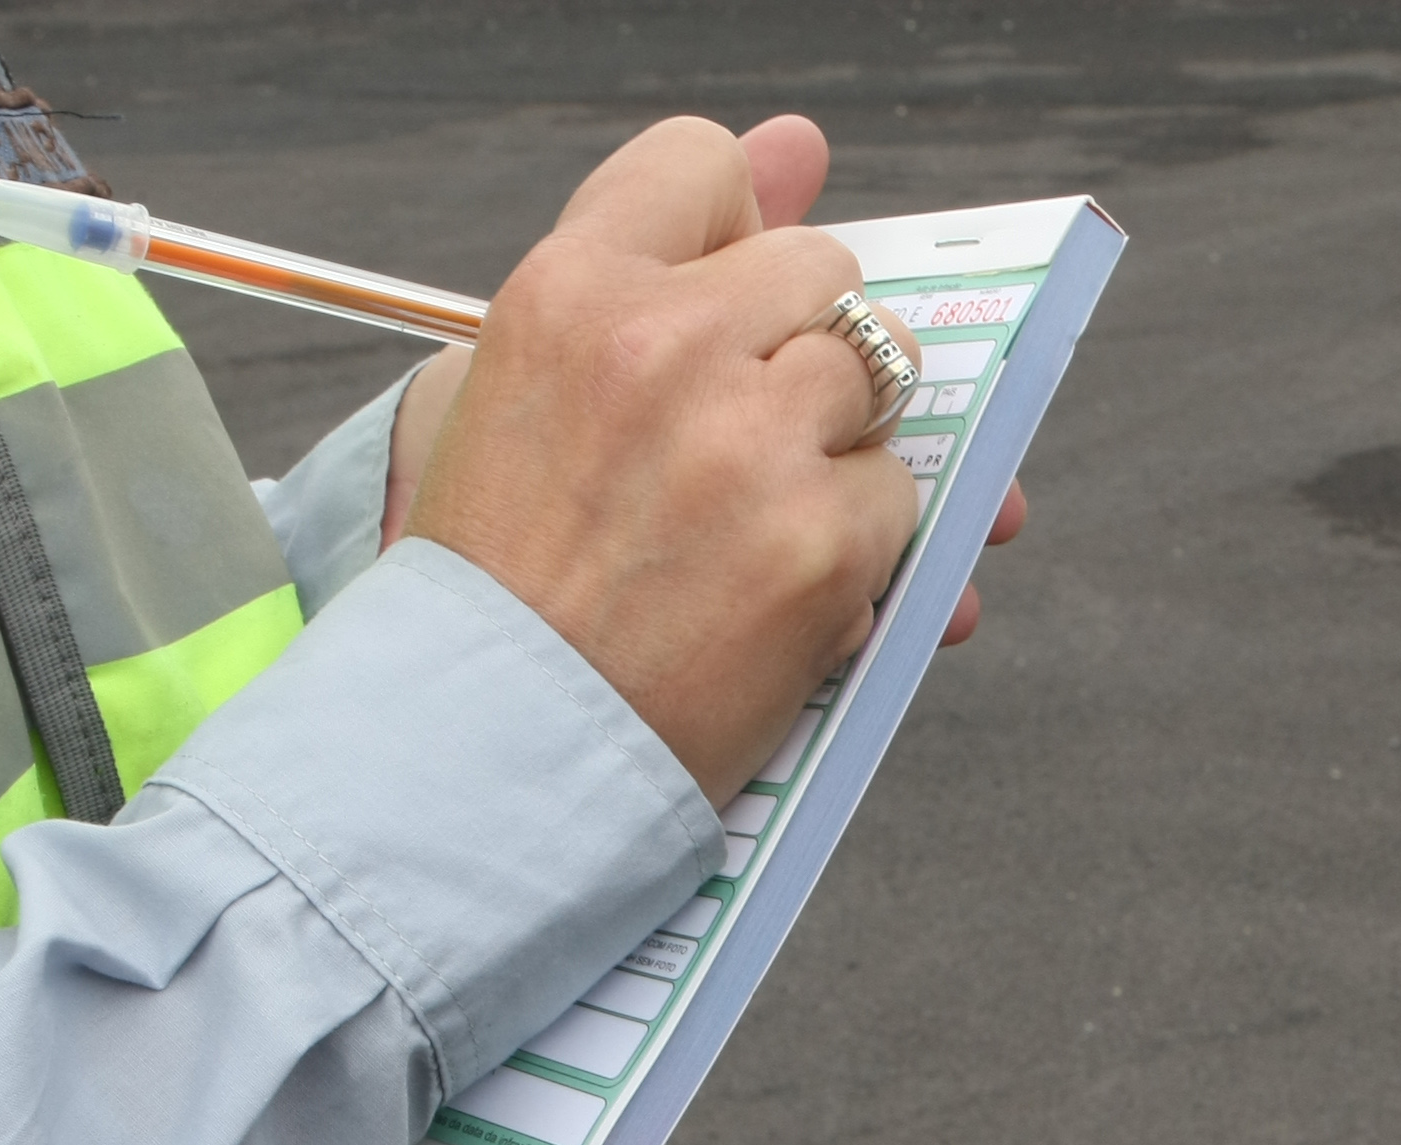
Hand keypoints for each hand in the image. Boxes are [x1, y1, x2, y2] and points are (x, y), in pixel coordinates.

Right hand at [381, 124, 1031, 659]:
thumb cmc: (506, 572)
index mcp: (569, 290)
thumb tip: (803, 141)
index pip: (702, 165)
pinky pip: (904, 500)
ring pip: (875, 377)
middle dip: (801, 345)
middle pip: (819, 269)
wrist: (497, 746)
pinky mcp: (822, 542)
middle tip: (736, 436)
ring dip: (836, 445)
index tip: (717, 303)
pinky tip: (776, 594)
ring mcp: (752, 442)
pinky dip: (861, 548)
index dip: (726, 236)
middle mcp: (664, 343)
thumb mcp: (531, 387)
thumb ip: (666, 254)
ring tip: (747, 521)